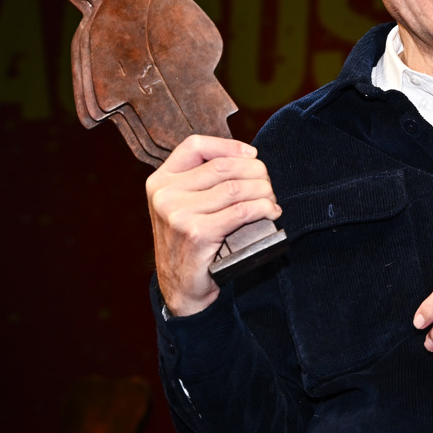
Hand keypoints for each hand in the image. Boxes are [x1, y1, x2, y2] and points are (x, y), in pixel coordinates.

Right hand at [146, 134, 281, 316]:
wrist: (180, 286)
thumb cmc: (190, 242)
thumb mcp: (185, 205)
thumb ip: (203, 180)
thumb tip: (247, 157)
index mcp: (160, 181)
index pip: (195, 146)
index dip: (228, 146)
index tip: (251, 155)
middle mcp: (165, 195)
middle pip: (223, 166)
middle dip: (255, 172)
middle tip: (268, 186)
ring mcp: (178, 215)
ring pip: (236, 188)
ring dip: (263, 192)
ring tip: (271, 201)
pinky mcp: (197, 234)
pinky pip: (241, 211)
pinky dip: (263, 209)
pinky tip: (271, 213)